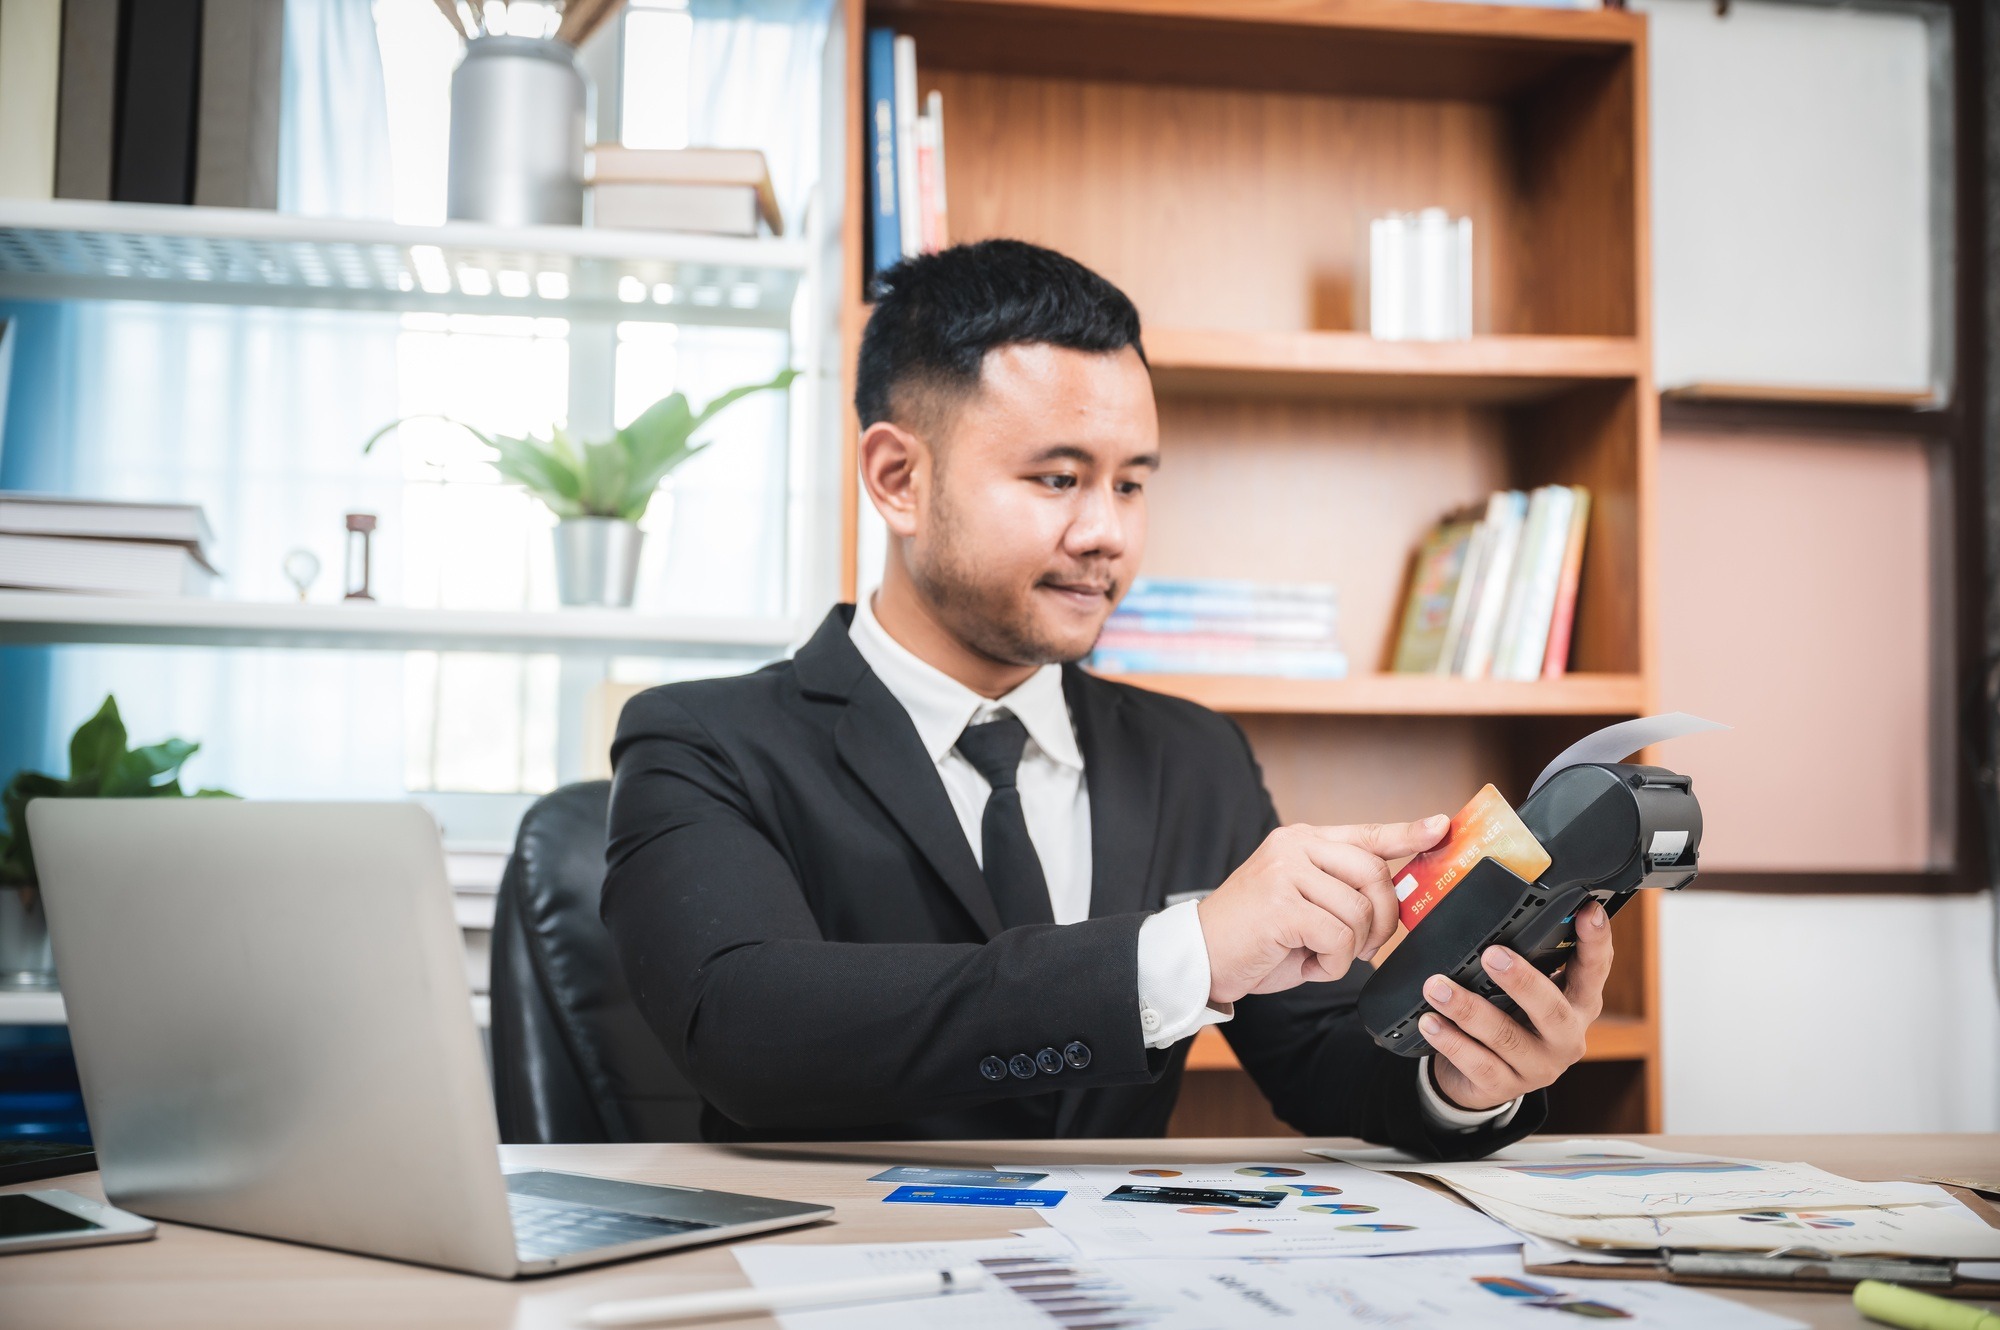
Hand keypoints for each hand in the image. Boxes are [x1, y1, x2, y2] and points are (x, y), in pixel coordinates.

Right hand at [1197, 817, 1448, 1005]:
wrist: (1199, 957)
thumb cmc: (1255, 937)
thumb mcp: (1302, 904)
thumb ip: (1340, 891)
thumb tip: (1395, 898)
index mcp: (1303, 841)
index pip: (1366, 833)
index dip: (1407, 833)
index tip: (1440, 826)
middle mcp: (1295, 847)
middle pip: (1374, 874)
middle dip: (1383, 919)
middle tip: (1365, 948)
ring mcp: (1285, 872)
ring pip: (1358, 911)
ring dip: (1350, 949)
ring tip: (1319, 957)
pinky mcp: (1280, 904)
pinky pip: (1338, 937)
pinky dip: (1331, 964)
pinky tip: (1307, 965)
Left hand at [1421, 899, 1613, 1111]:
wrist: (1485, 1079)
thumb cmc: (1509, 1017)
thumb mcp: (1525, 991)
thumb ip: (1526, 960)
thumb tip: (1499, 911)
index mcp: (1578, 1005)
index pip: (1595, 970)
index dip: (1596, 941)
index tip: (1590, 909)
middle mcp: (1566, 1038)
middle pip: (1552, 1010)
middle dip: (1521, 981)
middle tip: (1492, 954)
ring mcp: (1538, 1067)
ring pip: (1505, 1037)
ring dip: (1468, 1009)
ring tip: (1436, 986)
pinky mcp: (1505, 1087)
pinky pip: (1477, 1063)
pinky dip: (1451, 1041)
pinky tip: (1430, 1022)